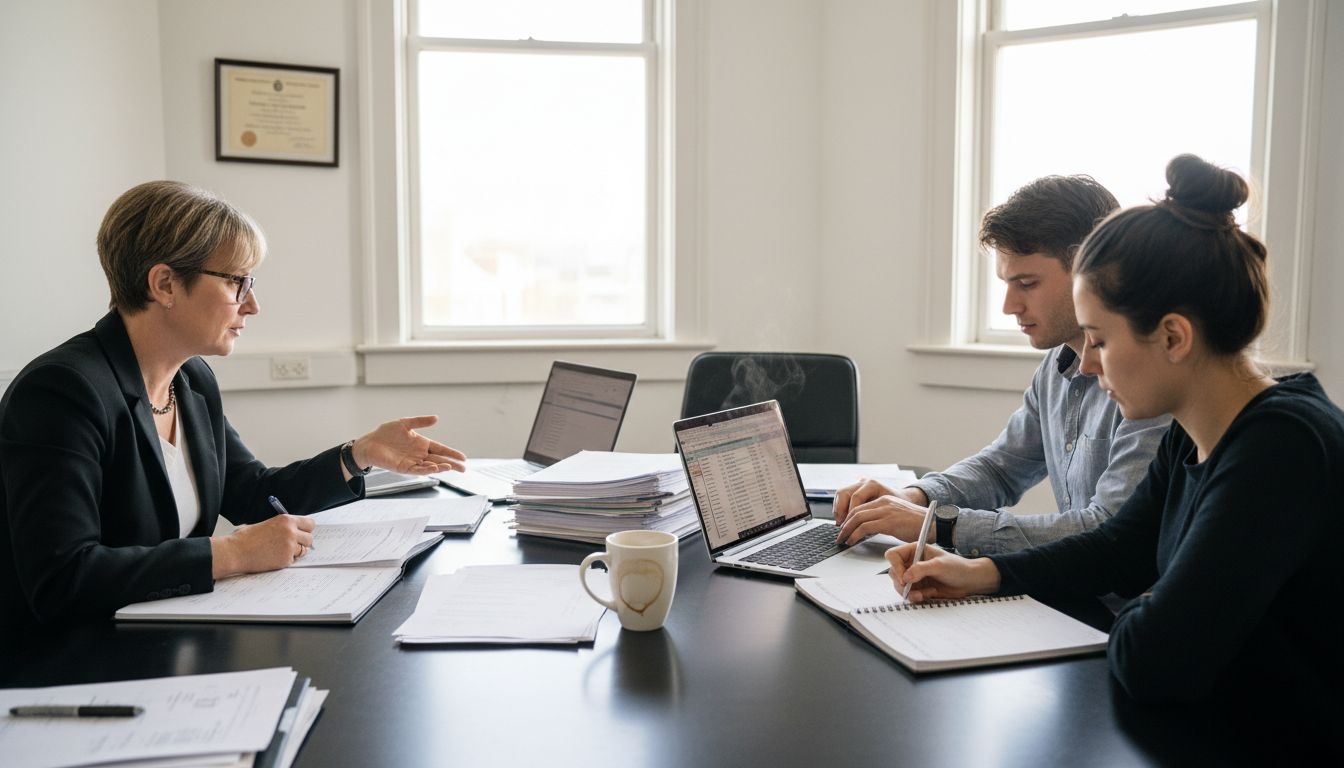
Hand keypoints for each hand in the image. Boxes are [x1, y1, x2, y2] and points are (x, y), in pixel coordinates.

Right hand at [210, 514, 315, 578]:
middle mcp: (290, 532)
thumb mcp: (267, 524)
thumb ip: (283, 527)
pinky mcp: (285, 560)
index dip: (306, 529)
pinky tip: (274, 558)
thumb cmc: (246, 538)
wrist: (235, 552)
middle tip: (293, 545)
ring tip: (280, 551)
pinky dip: (286, 560)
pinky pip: (293, 560)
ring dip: (295, 552)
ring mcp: (289, 546)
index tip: (303, 533)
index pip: (310, 524)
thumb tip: (296, 531)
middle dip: (303, 542)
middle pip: (309, 538)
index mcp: (286, 520)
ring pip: (303, 550)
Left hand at [352, 415, 466, 475]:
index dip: (451, 453)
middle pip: (439, 460)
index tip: (463, 457)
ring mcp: (412, 462)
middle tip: (463, 468)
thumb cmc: (386, 433)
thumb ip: (420, 421)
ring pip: (430, 466)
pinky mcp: (404, 468)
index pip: (441, 449)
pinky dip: (426, 470)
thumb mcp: (405, 423)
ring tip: (450, 467)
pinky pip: (417, 470)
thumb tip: (436, 418)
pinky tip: (434, 468)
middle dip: (452, 464)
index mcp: (422, 443)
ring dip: (440, 467)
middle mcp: (419, 454)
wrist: (370, 442)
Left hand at [833, 480, 930, 544]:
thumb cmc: (918, 524)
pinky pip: (865, 527)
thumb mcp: (897, 517)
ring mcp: (886, 510)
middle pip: (855, 511)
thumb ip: (883, 519)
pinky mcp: (889, 521)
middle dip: (844, 524)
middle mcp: (884, 502)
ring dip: (847, 530)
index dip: (848, 518)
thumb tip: (869, 528)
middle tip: (839, 536)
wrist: (934, 524)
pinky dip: (855, 534)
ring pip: (858, 518)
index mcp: (885, 499)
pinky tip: (852, 541)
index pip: (859, 506)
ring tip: (843, 540)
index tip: (844, 527)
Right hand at [885, 543, 999, 603]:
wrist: (969, 581)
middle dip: (902, 584)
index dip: (895, 566)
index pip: (893, 555)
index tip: (903, 578)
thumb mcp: (939, 565)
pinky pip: (909, 594)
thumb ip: (921, 569)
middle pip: (893, 573)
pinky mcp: (918, 587)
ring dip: (910, 592)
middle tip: (911, 589)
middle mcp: (911, 562)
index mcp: (914, 550)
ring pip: (899, 586)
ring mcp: (914, 575)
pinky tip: (929, 594)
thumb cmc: (957, 567)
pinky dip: (916, 597)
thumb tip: (905, 577)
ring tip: (924, 594)